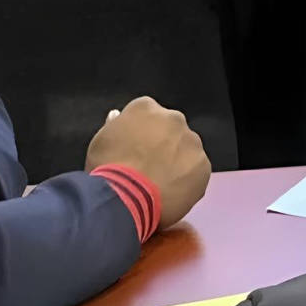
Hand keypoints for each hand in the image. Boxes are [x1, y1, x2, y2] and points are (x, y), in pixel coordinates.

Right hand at [86, 96, 210, 229]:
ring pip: (186, 150)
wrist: (125, 197)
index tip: (137, 150)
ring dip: (177, 161)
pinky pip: (196, 172)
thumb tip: (118, 118)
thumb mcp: (102, 141)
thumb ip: (116, 127)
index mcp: (145, 107)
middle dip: (163, 145)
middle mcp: (173, 118)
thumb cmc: (107, 168)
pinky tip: (172, 193)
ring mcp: (191, 142)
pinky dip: (187, 181)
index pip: (147, 115)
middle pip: (171, 130)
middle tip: (150, 167)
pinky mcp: (203, 166)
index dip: (142, 134)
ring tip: (161, 184)